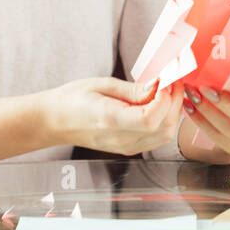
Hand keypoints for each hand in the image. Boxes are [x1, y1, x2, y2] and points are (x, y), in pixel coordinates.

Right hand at [41, 77, 184, 155]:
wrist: (55, 121)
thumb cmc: (73, 99)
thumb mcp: (102, 85)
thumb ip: (133, 89)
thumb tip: (158, 86)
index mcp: (110, 120)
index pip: (150, 118)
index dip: (165, 99)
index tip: (165, 81)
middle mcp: (121, 139)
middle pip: (164, 129)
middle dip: (174, 103)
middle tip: (172, 82)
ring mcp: (126, 147)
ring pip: (165, 136)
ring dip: (172, 112)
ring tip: (167, 91)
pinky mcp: (129, 148)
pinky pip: (157, 138)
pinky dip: (165, 121)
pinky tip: (159, 104)